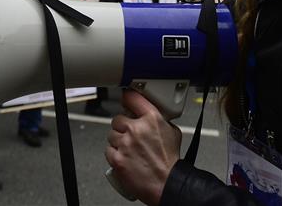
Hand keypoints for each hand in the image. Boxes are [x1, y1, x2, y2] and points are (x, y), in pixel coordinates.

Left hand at [105, 90, 180, 205]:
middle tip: (132, 136)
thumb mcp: (172, 132)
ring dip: (118, 141)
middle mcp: (137, 129)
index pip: (132, 98)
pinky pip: (109, 150)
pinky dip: (115, 154)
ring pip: (111, 134)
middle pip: (118, 119)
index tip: (126, 100)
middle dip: (123, 127)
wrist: (167, 184)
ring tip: (130, 149)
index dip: (127, 98)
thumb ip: (160, 120)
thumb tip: (151, 114)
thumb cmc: (170, 162)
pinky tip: (125, 157)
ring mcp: (125, 143)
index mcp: (152, 119)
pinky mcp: (117, 158)